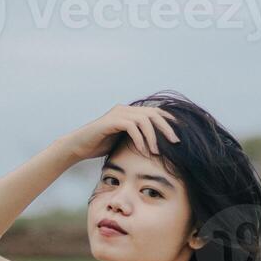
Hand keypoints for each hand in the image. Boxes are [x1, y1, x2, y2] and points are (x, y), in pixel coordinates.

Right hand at [61, 103, 180, 162]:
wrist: (79, 146)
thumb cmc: (101, 146)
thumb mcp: (123, 141)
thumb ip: (138, 138)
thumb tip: (157, 146)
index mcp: (130, 112)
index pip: (154, 112)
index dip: (168, 121)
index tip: (180, 133)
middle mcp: (125, 109)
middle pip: (153, 113)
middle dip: (166, 127)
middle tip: (175, 142)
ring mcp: (118, 113)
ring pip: (143, 120)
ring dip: (153, 136)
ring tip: (157, 151)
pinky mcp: (111, 121)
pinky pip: (131, 127)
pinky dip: (139, 138)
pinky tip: (143, 150)